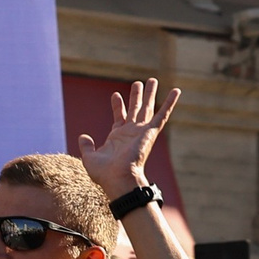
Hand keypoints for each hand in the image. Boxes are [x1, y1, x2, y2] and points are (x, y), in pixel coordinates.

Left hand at [75, 77, 178, 198]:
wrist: (118, 178)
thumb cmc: (105, 173)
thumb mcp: (90, 158)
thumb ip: (87, 146)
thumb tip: (83, 136)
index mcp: (118, 137)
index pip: (120, 117)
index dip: (118, 105)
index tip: (115, 95)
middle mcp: (131, 132)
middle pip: (135, 110)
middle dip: (136, 96)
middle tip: (138, 83)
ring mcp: (141, 131)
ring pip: (147, 108)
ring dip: (150, 94)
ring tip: (152, 80)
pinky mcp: (151, 132)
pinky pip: (162, 115)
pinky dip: (170, 103)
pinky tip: (176, 91)